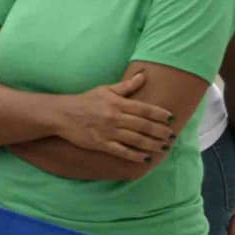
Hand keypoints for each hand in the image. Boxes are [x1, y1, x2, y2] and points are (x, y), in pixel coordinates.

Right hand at [52, 70, 177, 162]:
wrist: (62, 114)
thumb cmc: (86, 100)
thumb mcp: (105, 89)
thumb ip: (126, 86)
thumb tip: (143, 76)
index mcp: (117, 103)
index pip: (143, 108)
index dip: (159, 114)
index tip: (171, 118)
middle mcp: (115, 117)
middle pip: (143, 125)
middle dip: (159, 131)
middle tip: (172, 136)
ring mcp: (108, 131)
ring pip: (135, 139)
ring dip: (151, 144)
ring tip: (163, 147)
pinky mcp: (101, 144)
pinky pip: (121, 151)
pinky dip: (134, 155)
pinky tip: (144, 158)